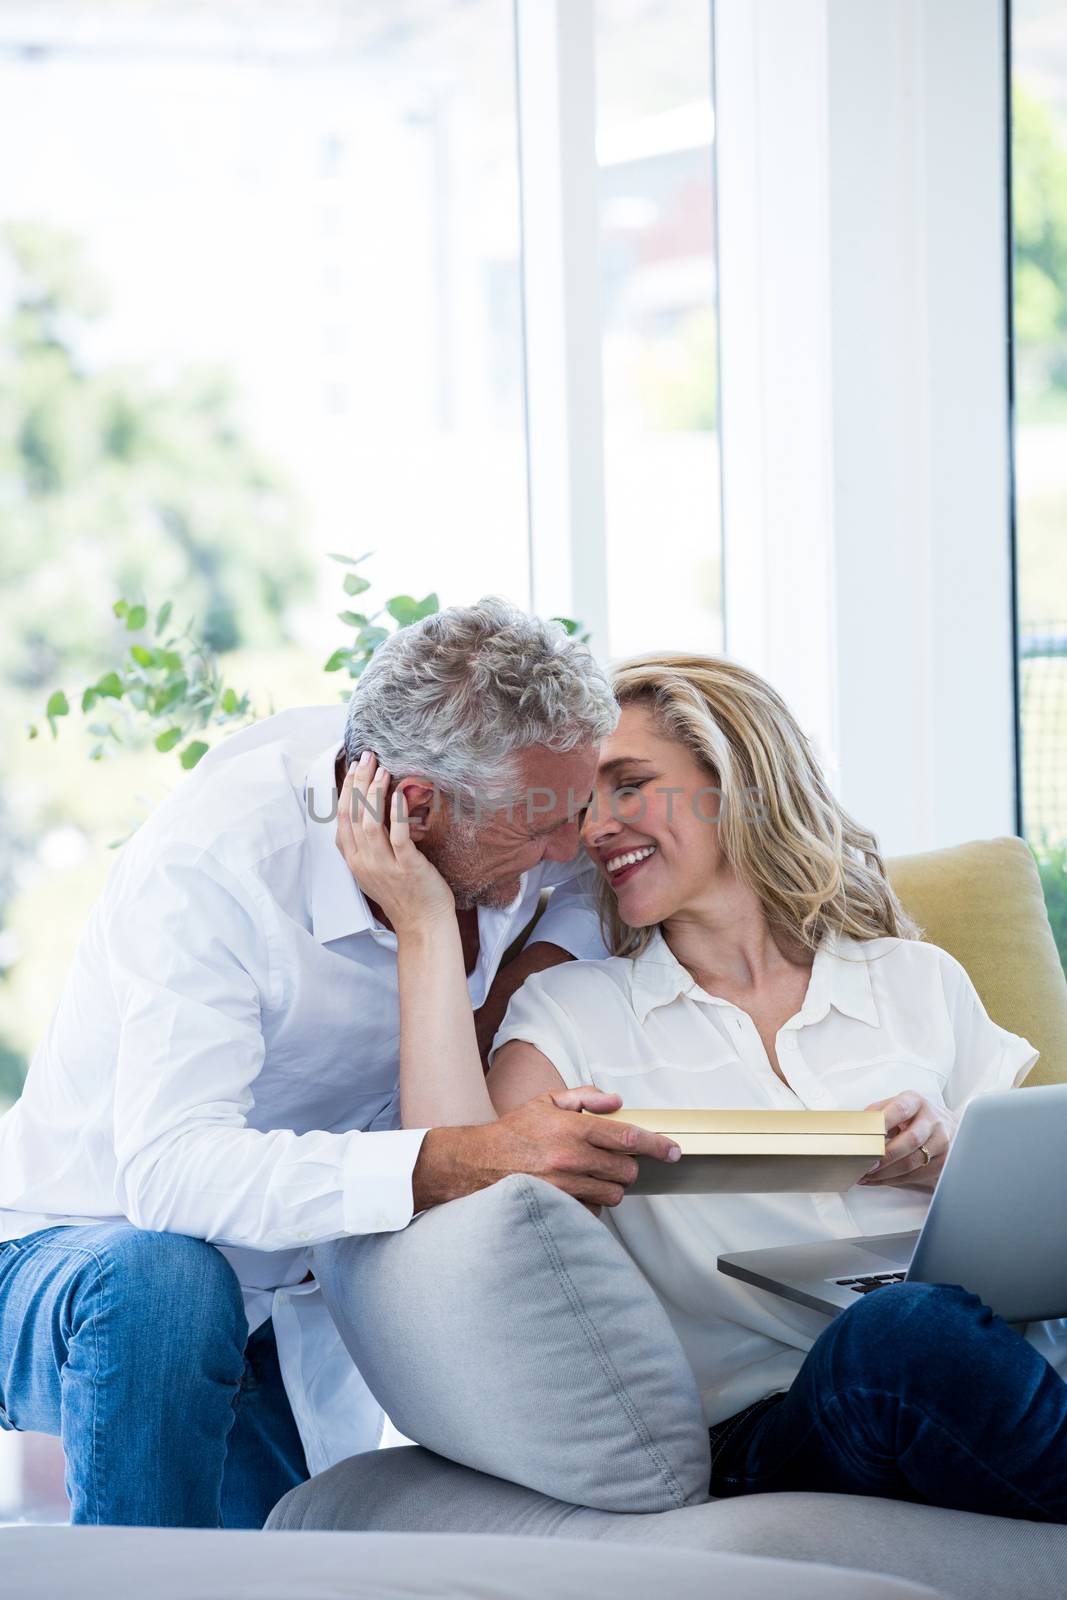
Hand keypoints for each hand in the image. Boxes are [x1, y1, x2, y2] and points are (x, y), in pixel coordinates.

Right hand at [336, 751, 454, 936]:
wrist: (423, 924)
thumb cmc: (404, 894)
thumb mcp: (375, 870)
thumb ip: (367, 844)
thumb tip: (370, 809)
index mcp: (354, 861)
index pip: (342, 819)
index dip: (346, 790)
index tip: (354, 768)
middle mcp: (364, 862)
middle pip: (353, 815)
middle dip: (358, 783)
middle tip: (367, 757)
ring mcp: (384, 866)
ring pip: (370, 824)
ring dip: (374, 793)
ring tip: (382, 770)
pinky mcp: (407, 867)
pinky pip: (398, 837)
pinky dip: (396, 814)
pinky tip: (398, 795)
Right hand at [411, 1087, 681, 1212]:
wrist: (475, 1164)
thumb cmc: (512, 1132)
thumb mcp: (546, 1102)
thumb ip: (584, 1097)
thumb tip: (616, 1100)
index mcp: (573, 1129)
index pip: (628, 1138)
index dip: (657, 1144)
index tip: (673, 1151)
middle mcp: (571, 1158)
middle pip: (627, 1170)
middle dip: (626, 1166)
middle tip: (612, 1161)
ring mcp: (565, 1186)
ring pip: (614, 1193)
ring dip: (610, 1185)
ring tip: (590, 1175)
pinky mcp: (558, 1207)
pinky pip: (593, 1210)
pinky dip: (592, 1202)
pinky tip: (576, 1190)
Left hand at [857, 1090, 959, 1191]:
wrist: (947, 1125)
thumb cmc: (914, 1115)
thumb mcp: (897, 1105)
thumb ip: (876, 1113)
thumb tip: (853, 1128)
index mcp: (915, 1101)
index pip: (899, 1110)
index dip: (882, 1123)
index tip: (865, 1136)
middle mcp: (932, 1120)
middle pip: (910, 1140)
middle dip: (885, 1155)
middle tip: (866, 1164)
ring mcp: (941, 1141)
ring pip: (913, 1161)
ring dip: (887, 1172)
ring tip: (867, 1175)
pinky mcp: (944, 1161)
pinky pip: (917, 1174)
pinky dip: (895, 1179)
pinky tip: (879, 1179)